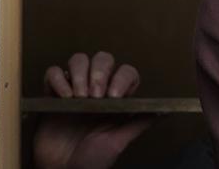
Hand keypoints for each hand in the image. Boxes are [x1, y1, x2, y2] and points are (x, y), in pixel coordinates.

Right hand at [34, 51, 152, 168]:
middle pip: (103, 59)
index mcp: (117, 99)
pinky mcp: (52, 95)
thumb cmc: (92, 160)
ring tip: (77, 96)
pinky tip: (63, 96)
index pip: (126, 71)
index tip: (113, 96)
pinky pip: (53, 72)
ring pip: (79, 60)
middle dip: (99, 72)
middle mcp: (97, 89)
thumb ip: (139, 123)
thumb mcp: (119, 142)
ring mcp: (74, 90)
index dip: (121, 77)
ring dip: (79, 73)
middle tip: (93, 95)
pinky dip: (58, 79)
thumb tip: (165, 111)